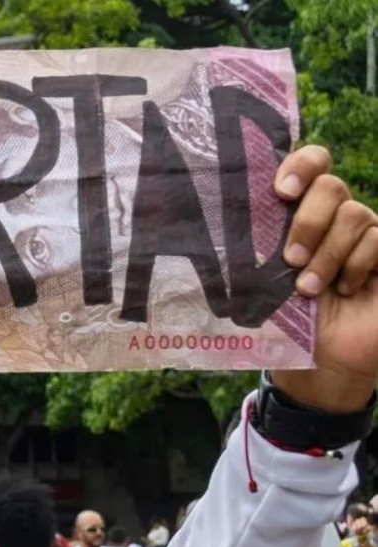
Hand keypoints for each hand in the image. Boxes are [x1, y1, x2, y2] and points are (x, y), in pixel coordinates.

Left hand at [271, 146, 377, 412]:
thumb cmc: (282, 319)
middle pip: (331, 185)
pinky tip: (344, 290)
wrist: (317, 363)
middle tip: (290, 258)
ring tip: (309, 289)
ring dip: (328, 254)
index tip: (281, 191)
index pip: (310, 162)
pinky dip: (357, 264)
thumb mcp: (258, 280)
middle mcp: (335, 217)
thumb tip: (206, 220)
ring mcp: (365, 235)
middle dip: (309, 220)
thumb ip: (248, 247)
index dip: (301, 164)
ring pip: (356, 214)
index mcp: (300, 213)